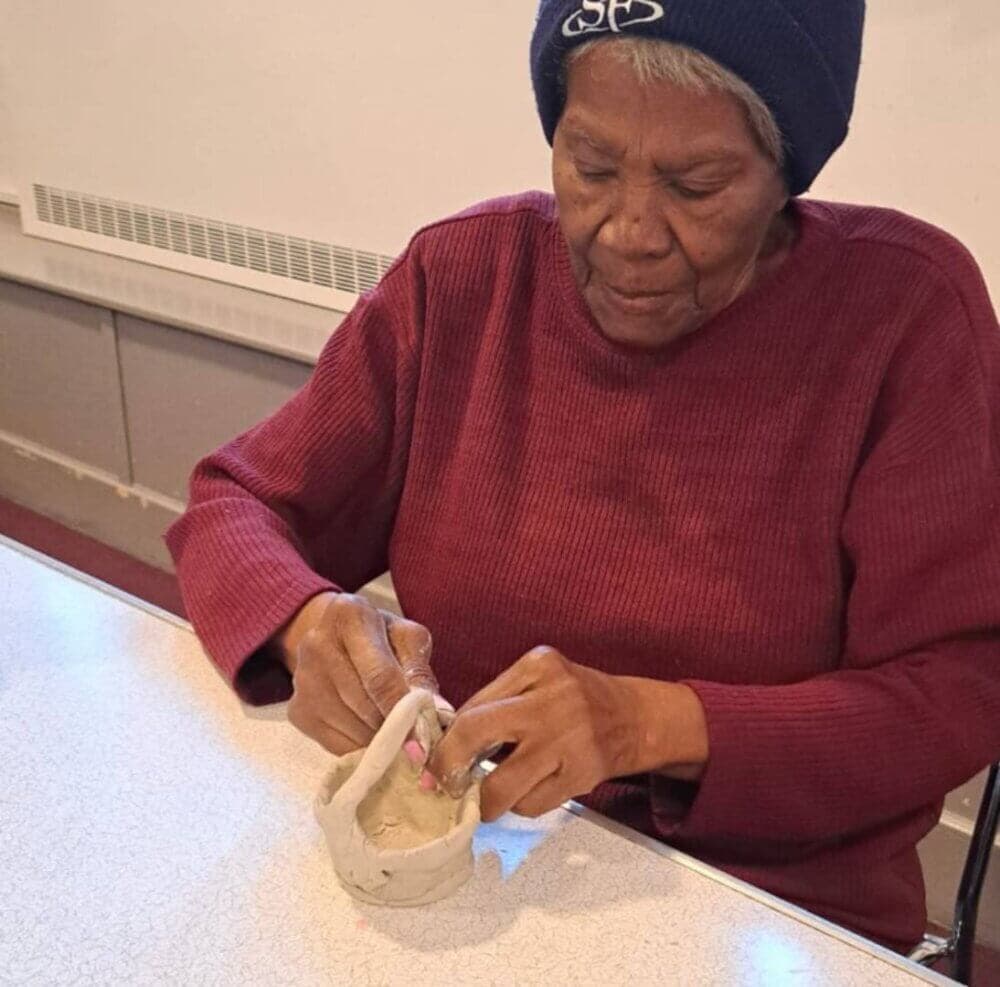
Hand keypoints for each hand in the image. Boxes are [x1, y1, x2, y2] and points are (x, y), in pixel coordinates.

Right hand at [278, 591, 439, 755]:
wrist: (333, 637)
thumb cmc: (379, 636)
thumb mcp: (406, 638)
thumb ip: (420, 671)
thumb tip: (435, 710)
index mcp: (349, 616)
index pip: (379, 675)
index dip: (403, 709)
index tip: (423, 738)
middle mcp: (317, 645)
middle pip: (364, 706)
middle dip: (394, 728)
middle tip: (415, 738)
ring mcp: (303, 680)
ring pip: (352, 730)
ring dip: (379, 739)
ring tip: (394, 730)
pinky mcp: (297, 711)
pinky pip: (336, 745)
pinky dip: (361, 748)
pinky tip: (372, 733)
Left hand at [426, 646, 708, 821]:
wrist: (635, 717)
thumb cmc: (575, 699)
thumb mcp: (541, 680)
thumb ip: (500, 699)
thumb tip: (448, 737)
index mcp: (537, 666)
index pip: (474, 705)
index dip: (446, 739)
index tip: (433, 758)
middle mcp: (552, 698)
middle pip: (475, 731)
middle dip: (448, 764)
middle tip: (442, 782)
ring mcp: (569, 738)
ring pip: (501, 784)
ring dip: (484, 801)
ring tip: (485, 800)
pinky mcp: (582, 774)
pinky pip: (531, 804)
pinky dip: (520, 806)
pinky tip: (527, 793)